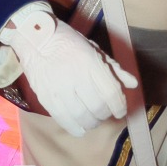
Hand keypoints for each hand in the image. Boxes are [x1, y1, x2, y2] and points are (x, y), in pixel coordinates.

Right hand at [0, 2, 137, 137]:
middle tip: (104, 111)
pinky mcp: (46, 98)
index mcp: (89, 62)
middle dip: (105, 114)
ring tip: (92, 118)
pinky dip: (76, 128)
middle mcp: (75, 76)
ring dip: (92, 122)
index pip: (111, 93)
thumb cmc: (67, 40)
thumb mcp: (93, 48)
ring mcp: (59, 89)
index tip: (119, 110)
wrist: (34, 37)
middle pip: (98, 108)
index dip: (120, 106)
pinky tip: (80, 126)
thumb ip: (113, 67)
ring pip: (83, 118)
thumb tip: (132, 84)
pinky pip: (64, 121)